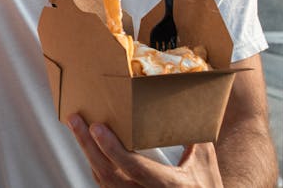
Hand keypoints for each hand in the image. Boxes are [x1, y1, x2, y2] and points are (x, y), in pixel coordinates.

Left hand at [68, 114, 223, 186]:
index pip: (134, 167)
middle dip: (88, 145)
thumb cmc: (206, 185)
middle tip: (76, 120)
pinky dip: (94, 162)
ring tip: (76, 125)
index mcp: (169, 185)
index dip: (113, 148)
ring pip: (103, 178)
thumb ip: (192, 135)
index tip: (97, 127)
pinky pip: (105, 183)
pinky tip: (88, 144)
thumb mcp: (204, 161)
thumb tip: (185, 103)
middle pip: (108, 172)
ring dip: (87, 151)